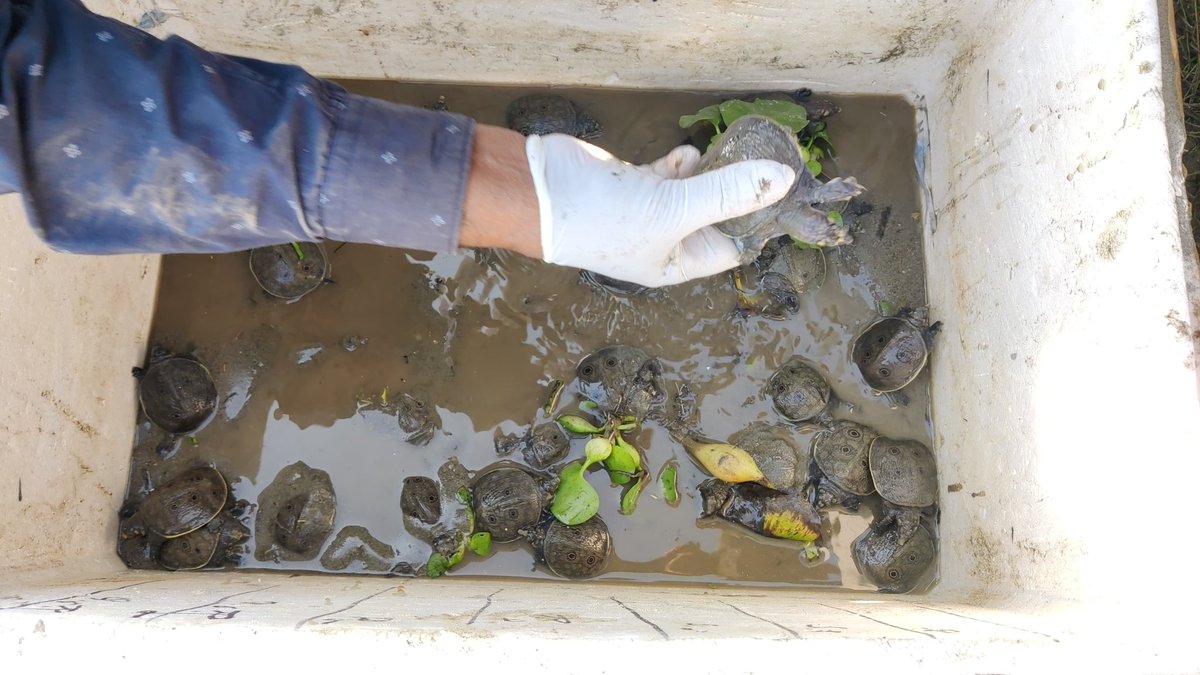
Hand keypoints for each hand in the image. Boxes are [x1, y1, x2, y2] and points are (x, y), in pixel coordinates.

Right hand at [526, 134, 795, 287]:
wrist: (541, 192)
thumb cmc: (604, 219)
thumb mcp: (673, 210)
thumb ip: (727, 193)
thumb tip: (783, 180)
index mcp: (678, 263)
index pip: (734, 247)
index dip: (761, 223)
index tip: (788, 194)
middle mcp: (667, 240)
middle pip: (719, 215)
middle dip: (740, 192)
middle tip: (769, 164)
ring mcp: (650, 211)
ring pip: (697, 190)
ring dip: (712, 173)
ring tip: (724, 155)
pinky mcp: (635, 182)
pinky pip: (672, 174)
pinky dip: (682, 163)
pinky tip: (682, 155)